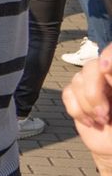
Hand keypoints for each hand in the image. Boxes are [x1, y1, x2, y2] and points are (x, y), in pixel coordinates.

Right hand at [63, 47, 111, 164]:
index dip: (108, 55)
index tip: (106, 69)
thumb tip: (106, 68)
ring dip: (87, 107)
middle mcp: (104, 75)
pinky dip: (77, 111)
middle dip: (94, 94)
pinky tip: (90, 122)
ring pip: (77, 82)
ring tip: (102, 121)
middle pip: (90, 68)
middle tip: (105, 115)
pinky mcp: (74, 95)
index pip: (111, 53)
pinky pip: (67, 95)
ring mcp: (88, 84)